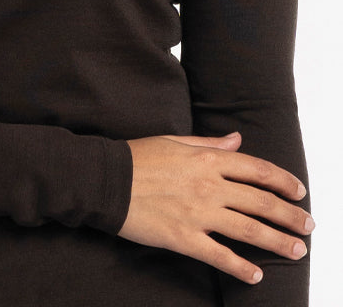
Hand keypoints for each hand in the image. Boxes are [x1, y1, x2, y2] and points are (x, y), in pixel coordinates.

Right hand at [117, 132, 314, 283]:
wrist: (107, 179)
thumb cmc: (138, 157)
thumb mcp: (175, 141)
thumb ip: (209, 143)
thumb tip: (237, 141)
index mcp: (208, 159)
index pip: (257, 170)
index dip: (283, 181)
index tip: (299, 191)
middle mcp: (209, 186)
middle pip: (261, 202)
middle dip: (290, 215)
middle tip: (308, 226)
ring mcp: (198, 213)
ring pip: (249, 230)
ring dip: (277, 242)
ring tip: (297, 251)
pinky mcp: (184, 237)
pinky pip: (219, 255)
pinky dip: (240, 268)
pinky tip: (255, 276)